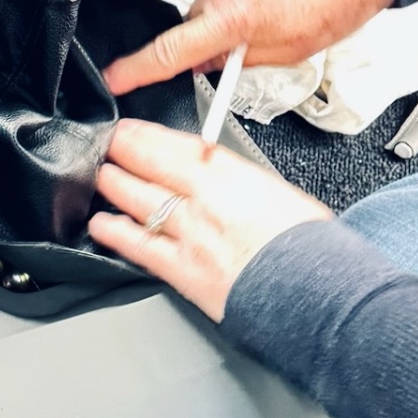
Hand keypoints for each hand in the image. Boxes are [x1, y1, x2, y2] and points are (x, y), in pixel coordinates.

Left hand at [89, 119, 331, 320]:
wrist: (316, 289)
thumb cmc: (307, 243)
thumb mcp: (276, 190)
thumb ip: (238, 179)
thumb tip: (217, 173)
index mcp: (230, 172)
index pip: (175, 143)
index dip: (144, 134)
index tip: (129, 128)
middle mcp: (204, 197)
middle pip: (149, 164)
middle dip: (122, 151)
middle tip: (105, 143)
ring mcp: (190, 233)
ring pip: (138, 199)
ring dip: (113, 185)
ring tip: (101, 175)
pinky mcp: (183, 270)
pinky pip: (140, 247)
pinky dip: (116, 233)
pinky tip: (102, 225)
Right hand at [103, 0, 396, 95]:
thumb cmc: (339, 0)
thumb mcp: (289, 50)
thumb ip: (240, 59)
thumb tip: (211, 62)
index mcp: (235, 15)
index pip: (171, 50)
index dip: (138, 68)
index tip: (117, 76)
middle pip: (194, 17)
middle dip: (212, 32)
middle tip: (248, 38)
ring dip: (232, 3)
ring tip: (276, 2)